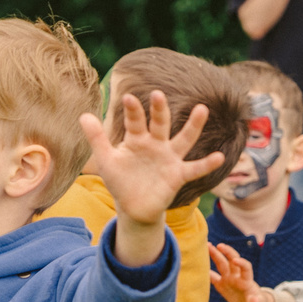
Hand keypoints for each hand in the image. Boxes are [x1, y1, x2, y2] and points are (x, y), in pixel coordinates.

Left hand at [84, 91, 222, 228]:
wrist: (132, 207)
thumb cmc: (120, 179)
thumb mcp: (106, 159)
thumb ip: (97, 138)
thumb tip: (83, 114)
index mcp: (137, 138)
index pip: (135, 121)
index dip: (133, 111)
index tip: (128, 97)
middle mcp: (156, 144)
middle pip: (160, 124)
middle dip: (159, 110)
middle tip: (158, 94)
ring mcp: (169, 158)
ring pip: (183, 139)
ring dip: (193, 126)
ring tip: (202, 109)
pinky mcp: (178, 175)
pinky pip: (194, 169)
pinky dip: (207, 164)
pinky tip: (219, 157)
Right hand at [207, 242, 276, 301]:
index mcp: (246, 280)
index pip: (246, 267)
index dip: (241, 263)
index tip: (235, 260)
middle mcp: (237, 276)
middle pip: (232, 260)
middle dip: (227, 252)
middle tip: (218, 245)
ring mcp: (228, 279)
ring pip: (221, 264)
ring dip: (215, 255)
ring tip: (207, 245)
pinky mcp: (221, 285)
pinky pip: (213, 277)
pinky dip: (206, 273)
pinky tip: (197, 266)